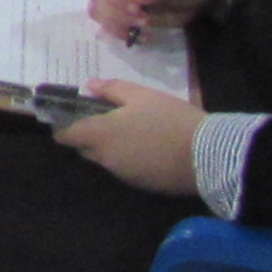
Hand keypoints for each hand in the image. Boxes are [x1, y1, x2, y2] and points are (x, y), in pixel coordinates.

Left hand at [53, 81, 203, 195]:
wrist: (209, 155)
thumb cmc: (171, 119)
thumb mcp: (142, 95)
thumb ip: (112, 89)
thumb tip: (91, 86)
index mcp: (100, 135)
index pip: (64, 136)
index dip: (62, 126)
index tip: (69, 115)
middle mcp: (105, 159)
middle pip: (84, 148)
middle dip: (89, 134)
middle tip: (107, 117)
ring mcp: (123, 175)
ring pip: (105, 159)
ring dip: (110, 147)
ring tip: (132, 129)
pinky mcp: (141, 185)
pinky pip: (124, 169)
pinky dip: (128, 158)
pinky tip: (148, 146)